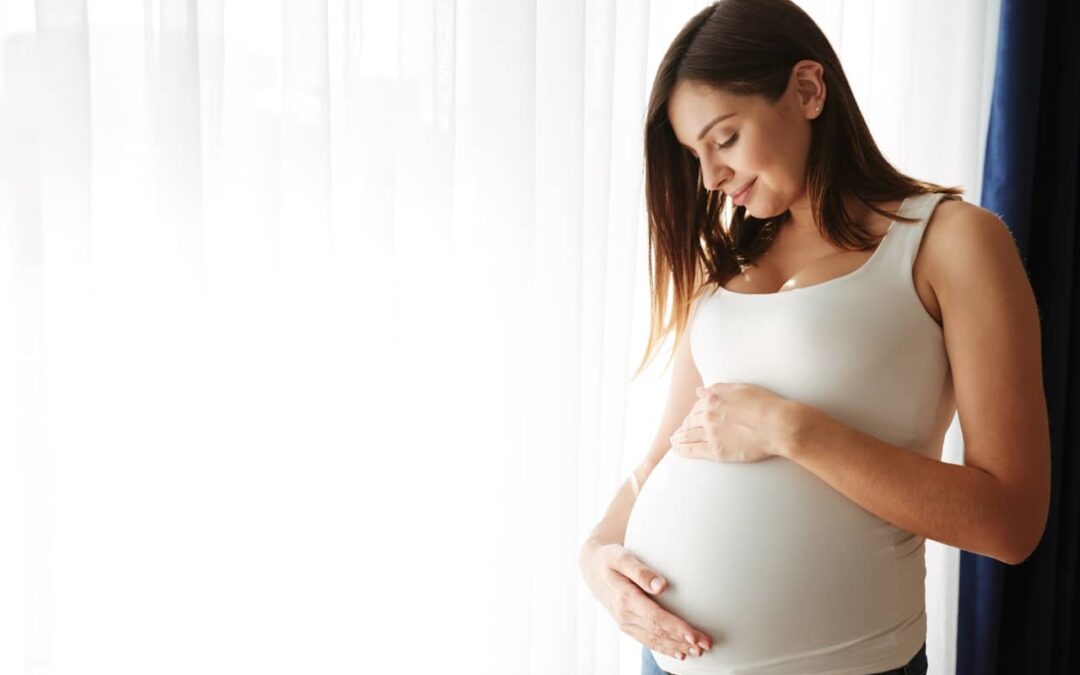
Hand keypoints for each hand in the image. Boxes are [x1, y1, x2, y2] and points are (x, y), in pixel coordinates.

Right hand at [578, 539, 712, 660]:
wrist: (591, 566)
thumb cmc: (609, 558)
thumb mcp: (621, 557)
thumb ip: (640, 570)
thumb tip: (661, 585)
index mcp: (625, 598)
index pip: (655, 618)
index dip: (676, 629)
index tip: (695, 635)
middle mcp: (625, 614)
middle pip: (658, 632)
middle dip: (682, 641)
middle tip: (705, 646)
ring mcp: (625, 622)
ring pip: (653, 640)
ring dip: (675, 647)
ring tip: (697, 652)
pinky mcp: (627, 624)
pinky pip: (646, 640)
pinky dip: (663, 648)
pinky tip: (678, 652)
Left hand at [670, 382, 798, 462]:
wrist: (778, 425)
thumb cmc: (765, 404)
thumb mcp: (741, 388)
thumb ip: (717, 389)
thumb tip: (698, 391)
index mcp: (713, 399)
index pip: (697, 406)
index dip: (694, 412)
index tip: (692, 416)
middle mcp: (708, 416)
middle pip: (690, 421)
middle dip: (685, 425)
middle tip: (681, 429)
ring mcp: (711, 434)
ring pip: (688, 435)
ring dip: (679, 437)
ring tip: (674, 439)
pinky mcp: (716, 451)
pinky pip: (692, 450)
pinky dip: (681, 449)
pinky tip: (676, 449)